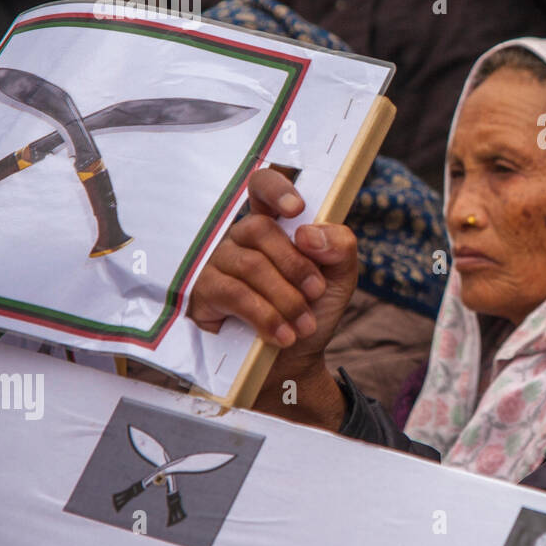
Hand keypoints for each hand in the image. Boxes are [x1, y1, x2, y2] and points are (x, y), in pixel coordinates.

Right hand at [188, 168, 358, 361]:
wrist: (295, 359)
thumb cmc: (314, 310)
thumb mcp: (341, 277)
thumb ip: (340, 247)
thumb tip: (308, 234)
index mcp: (276, 225)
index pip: (263, 187)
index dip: (276, 189)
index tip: (297, 209)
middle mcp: (242, 238)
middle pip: (260, 229)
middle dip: (295, 264)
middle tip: (316, 293)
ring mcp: (219, 263)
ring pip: (250, 265)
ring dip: (285, 298)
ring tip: (304, 325)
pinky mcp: (204, 293)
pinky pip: (233, 294)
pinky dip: (265, 316)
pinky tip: (283, 335)